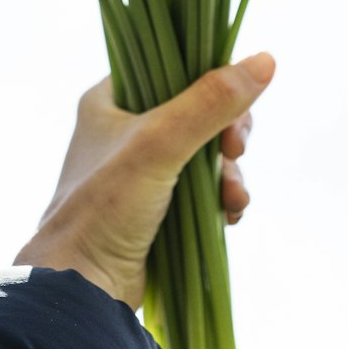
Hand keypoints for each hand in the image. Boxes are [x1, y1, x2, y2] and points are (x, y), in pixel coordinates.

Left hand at [14, 52, 275, 309]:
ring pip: (207, 153)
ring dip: (229, 173)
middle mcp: (125, 129)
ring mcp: (141, 171)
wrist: (82, 287)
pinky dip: (221, 198)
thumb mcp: (160, 144)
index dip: (212, 83)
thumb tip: (265, 60)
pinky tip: (229, 215)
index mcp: (111, 100)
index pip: (174, 68)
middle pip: (200, 111)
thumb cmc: (106, 207)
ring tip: (232, 200)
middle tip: (236, 152)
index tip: (233, 110)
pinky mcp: (157, 206)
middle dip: (228, 137)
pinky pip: (204, 189)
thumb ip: (210, 102)